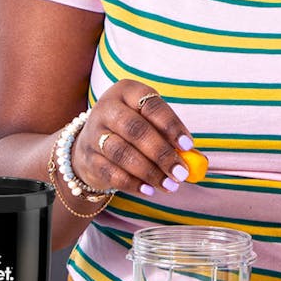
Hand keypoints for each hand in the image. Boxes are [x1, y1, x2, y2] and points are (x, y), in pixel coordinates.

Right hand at [71, 80, 195, 197]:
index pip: (151, 105)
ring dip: (150, 172)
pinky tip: (149, 189)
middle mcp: (107, 108)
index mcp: (127, 91)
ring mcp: (93, 133)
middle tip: (181, 172)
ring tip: (170, 185)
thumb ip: (169, 137)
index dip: (171, 125)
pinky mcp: (87, 157)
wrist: (92, 143)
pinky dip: (132, 183)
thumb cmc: (132, 130)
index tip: (188, 146)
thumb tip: (193, 159)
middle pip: (135, 129)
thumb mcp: (149, 123)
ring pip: (122, 152)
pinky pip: (111, 172)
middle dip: (162, 153)